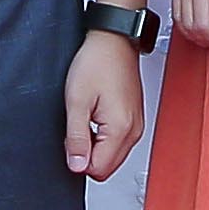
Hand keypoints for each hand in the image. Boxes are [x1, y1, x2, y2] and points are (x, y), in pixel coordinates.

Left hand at [62, 31, 145, 183]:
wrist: (113, 40)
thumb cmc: (97, 62)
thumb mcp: (76, 101)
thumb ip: (77, 138)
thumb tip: (77, 166)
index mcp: (121, 129)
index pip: (99, 169)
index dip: (78, 159)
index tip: (71, 137)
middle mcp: (134, 131)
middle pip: (107, 167)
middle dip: (87, 154)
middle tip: (77, 126)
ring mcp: (137, 126)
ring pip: (112, 156)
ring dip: (95, 145)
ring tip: (87, 117)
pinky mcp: (134, 120)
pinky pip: (118, 143)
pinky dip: (103, 137)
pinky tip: (96, 116)